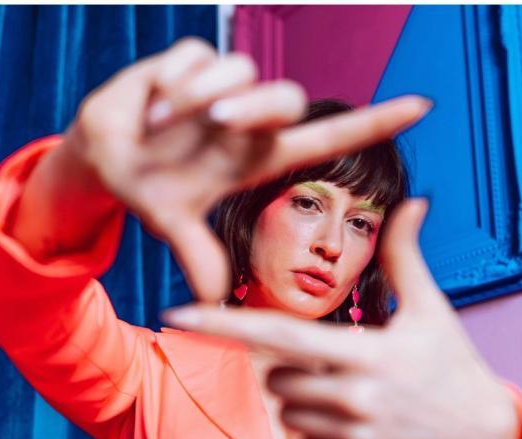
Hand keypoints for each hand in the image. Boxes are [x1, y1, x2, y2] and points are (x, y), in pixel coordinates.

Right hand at [62, 37, 431, 300]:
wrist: (99, 156)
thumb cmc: (149, 186)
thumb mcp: (172, 223)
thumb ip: (197, 253)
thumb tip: (216, 298)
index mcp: (255, 158)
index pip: (327, 138)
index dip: (374, 124)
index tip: (422, 108)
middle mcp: (247, 122)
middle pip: (287, 99)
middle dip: (257, 107)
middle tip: (217, 123)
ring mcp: (222, 90)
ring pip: (243, 70)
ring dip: (200, 95)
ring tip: (160, 123)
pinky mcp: (191, 62)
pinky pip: (197, 58)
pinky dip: (173, 83)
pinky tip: (152, 106)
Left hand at [161, 198, 519, 438]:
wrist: (486, 434)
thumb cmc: (452, 363)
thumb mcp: (432, 308)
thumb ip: (406, 256)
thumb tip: (414, 201)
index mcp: (364, 352)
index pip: (277, 334)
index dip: (221, 322)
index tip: (175, 313)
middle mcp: (354, 397)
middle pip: (277, 377)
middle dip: (295, 369)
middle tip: (341, 366)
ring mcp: (354, 438)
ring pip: (288, 412)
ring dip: (307, 401)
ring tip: (356, 396)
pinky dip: (322, 434)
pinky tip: (362, 427)